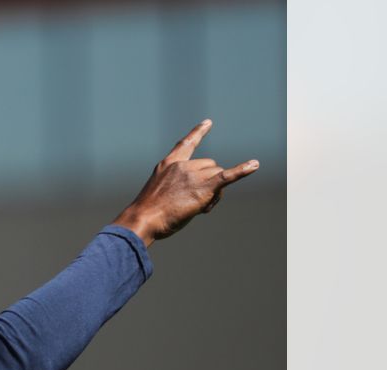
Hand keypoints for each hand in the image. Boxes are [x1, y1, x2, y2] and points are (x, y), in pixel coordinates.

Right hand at [113, 119, 258, 245]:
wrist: (143, 219)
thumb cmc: (148, 212)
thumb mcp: (159, 192)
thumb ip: (176, 187)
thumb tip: (199, 197)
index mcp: (168, 164)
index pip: (186, 145)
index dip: (198, 133)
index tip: (208, 123)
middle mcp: (182, 166)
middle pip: (209, 166)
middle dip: (208, 182)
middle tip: (193, 203)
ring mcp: (193, 175)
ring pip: (217, 176)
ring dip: (213, 193)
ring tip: (196, 208)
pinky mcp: (203, 188)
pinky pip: (227, 176)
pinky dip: (242, 170)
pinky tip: (254, 165)